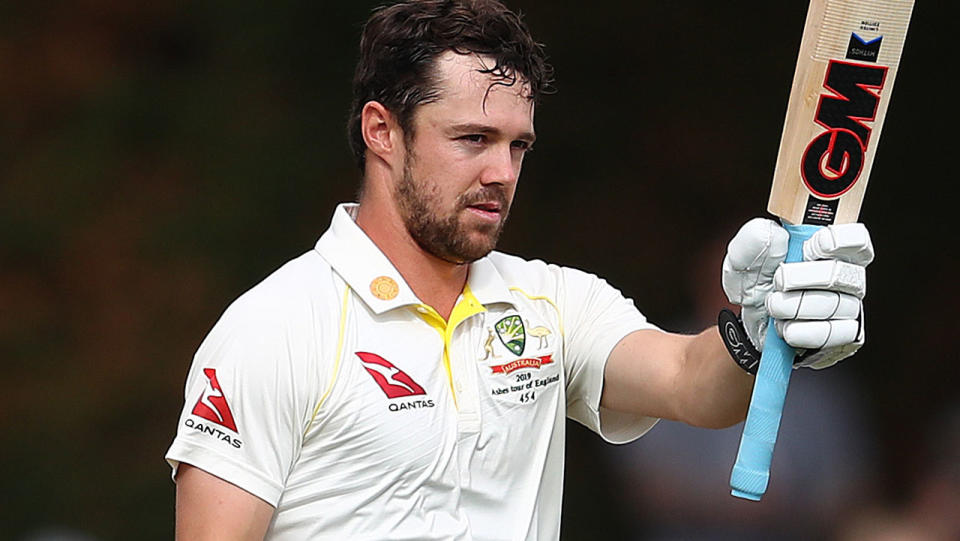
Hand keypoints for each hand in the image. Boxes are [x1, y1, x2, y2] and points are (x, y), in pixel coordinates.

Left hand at [721, 218, 873, 369]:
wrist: (751, 324)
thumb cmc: (758, 284)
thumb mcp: (744, 258)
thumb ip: (753, 240)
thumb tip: (775, 234)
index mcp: (828, 249)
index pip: (855, 238)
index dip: (837, 242)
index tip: (809, 248)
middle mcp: (845, 275)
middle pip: (841, 273)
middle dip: (802, 278)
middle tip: (778, 282)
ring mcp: (848, 305)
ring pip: (836, 305)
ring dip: (795, 307)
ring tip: (775, 306)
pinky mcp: (844, 334)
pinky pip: (833, 333)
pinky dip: (802, 332)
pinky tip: (786, 327)